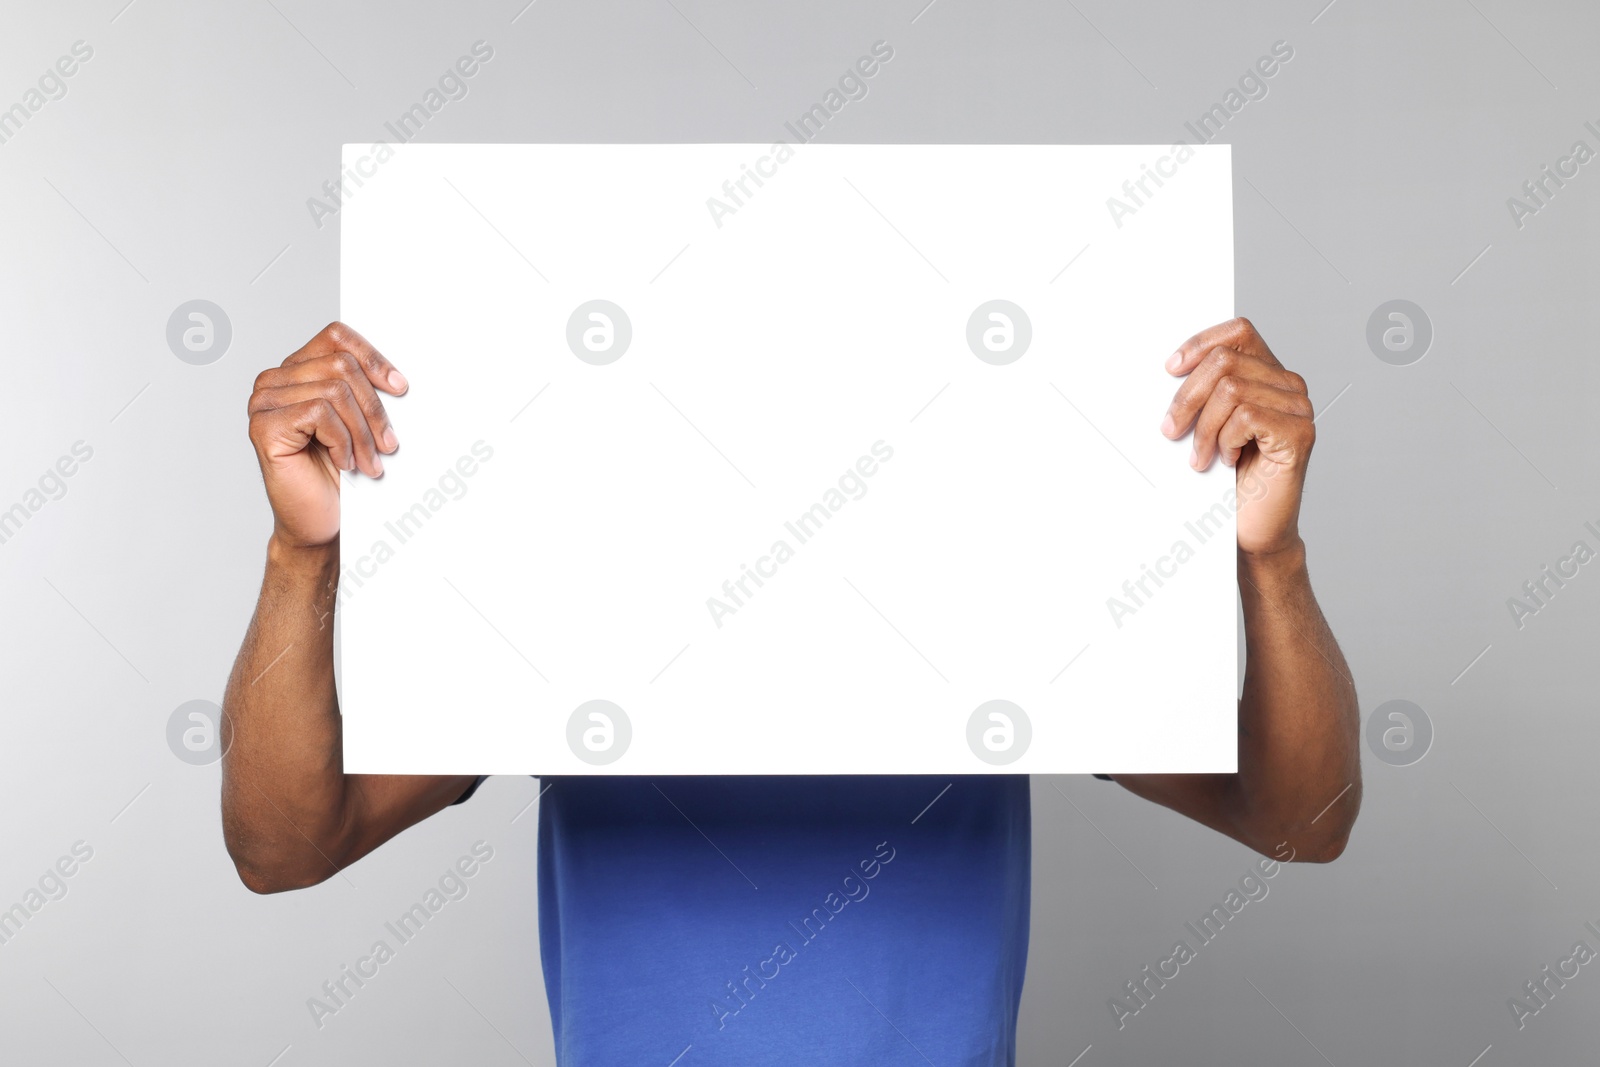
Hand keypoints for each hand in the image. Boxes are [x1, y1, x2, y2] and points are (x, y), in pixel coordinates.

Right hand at [247, 322, 405, 548]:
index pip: (336, 337)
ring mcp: (264, 402)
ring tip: (370, 461)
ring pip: (334, 390)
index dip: (373, 357)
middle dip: (374, 408)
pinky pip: (319, 413)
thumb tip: (398, 376)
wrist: (318, 522)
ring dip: (363, 431)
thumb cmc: (337, 475)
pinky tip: (344, 463)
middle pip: (341, 365)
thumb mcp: (358, 423)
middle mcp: (275, 381)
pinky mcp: (264, 426)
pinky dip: (342, 441)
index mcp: (297, 371)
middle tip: (389, 443)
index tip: (399, 387)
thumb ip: (363, 390)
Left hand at [1160, 318, 1312, 557]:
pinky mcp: (1299, 434)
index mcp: (1268, 375)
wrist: (1252, 530)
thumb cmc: (1229, 481)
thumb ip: (1204, 394)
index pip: (1238, 332)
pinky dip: (1224, 441)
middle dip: (1187, 397)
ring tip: (1200, 457)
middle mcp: (1289, 386)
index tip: (1170, 369)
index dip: (1200, 343)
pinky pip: (1245, 417)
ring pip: (1231, 389)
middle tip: (1171, 430)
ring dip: (1204, 428)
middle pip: (1225, 361)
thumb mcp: (1209, 427)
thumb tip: (1168, 370)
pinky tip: (1226, 461)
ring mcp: (1299, 409)